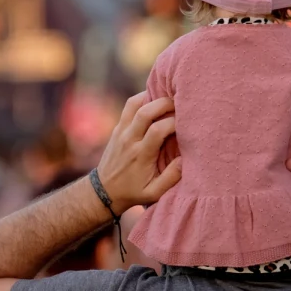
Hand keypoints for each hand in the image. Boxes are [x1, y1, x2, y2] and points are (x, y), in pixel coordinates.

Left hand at [96, 93, 180, 214]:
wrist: (104, 190)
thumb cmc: (133, 192)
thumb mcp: (154, 193)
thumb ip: (171, 177)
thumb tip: (186, 159)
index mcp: (140, 155)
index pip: (157, 130)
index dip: (174, 122)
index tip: (186, 123)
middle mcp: (129, 139)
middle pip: (145, 111)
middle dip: (165, 103)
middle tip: (180, 102)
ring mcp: (121, 131)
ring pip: (134, 104)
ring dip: (152, 96)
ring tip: (167, 98)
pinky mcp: (118, 127)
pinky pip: (129, 106)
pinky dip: (143, 99)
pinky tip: (155, 101)